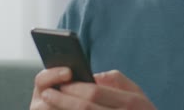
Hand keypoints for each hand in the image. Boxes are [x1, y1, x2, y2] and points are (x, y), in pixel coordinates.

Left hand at [30, 67, 155, 109]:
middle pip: (85, 107)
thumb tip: (91, 76)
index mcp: (130, 102)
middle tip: (47, 93)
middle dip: (62, 99)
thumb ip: (115, 80)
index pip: (95, 92)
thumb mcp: (136, 92)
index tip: (62, 82)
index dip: (75, 87)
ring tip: (48, 104)